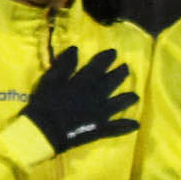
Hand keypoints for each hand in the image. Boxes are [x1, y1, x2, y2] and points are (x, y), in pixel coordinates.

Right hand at [22, 46, 139, 153]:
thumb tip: (75, 49)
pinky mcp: (98, 129)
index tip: (114, 52)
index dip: (106, 59)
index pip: (98, 67)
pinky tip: (136, 124)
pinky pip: (115, 128)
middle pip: (111, 83)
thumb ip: (64, 64)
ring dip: (127, 99)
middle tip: (126, 68)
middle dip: (120, 74)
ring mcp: (99, 113)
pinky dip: (125, 126)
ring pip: (118, 104)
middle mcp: (96, 96)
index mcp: (83, 82)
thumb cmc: (44, 103)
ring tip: (135, 96)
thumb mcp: (50, 80)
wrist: (45, 131)